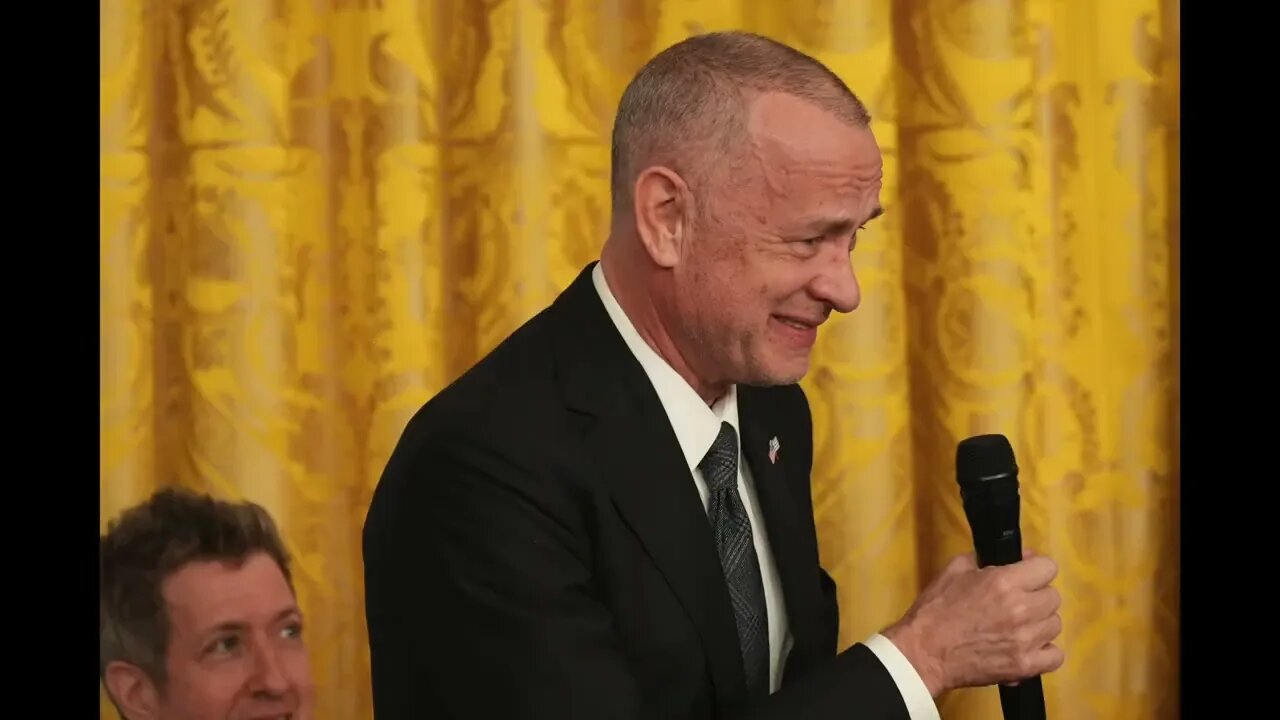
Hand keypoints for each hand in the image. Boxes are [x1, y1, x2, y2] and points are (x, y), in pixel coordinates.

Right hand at [881, 550, 1063, 696]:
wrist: (924, 652)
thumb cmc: (935, 609)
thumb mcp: (954, 570)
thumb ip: (984, 560)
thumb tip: (1010, 560)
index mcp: (1004, 582)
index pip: (1047, 567)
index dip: (1035, 568)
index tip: (1025, 574)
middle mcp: (1021, 609)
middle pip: (1053, 597)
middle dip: (1036, 595)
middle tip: (1017, 601)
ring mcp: (1025, 640)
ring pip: (1055, 624)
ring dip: (1039, 623)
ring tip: (1019, 626)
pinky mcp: (1024, 666)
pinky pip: (1055, 656)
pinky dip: (1044, 651)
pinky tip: (1028, 647)